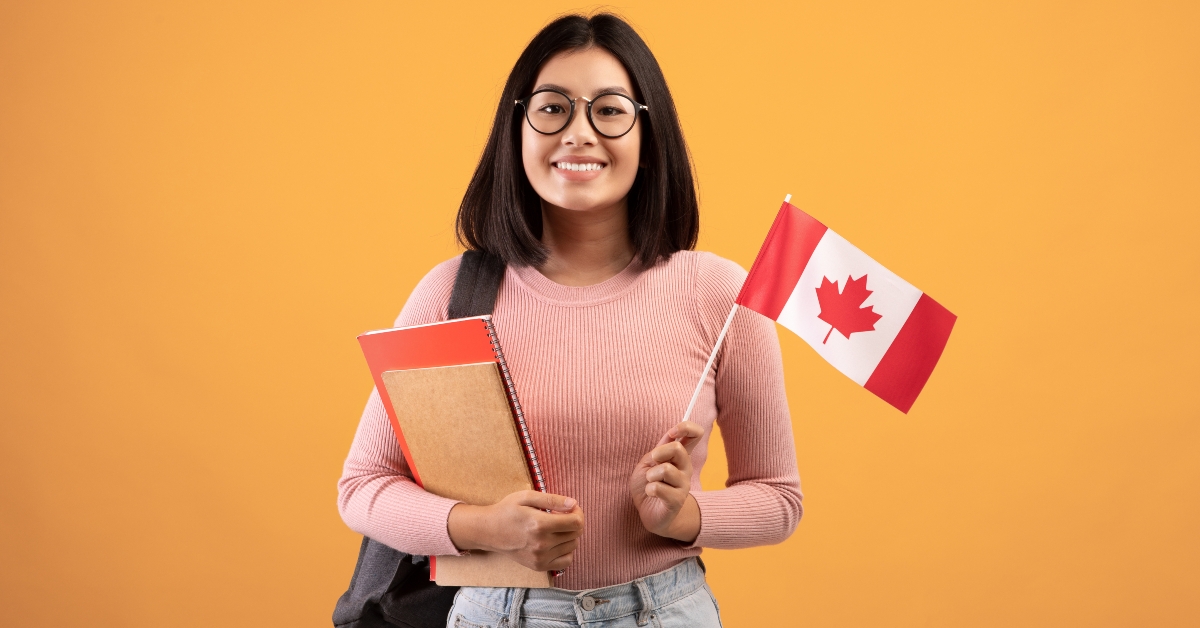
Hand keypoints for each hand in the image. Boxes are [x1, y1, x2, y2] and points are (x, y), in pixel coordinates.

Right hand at [447, 490, 583, 571]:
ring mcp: (540, 557)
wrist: (489, 531)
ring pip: (573, 546)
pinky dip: (567, 551)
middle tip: (563, 514)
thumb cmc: (507, 510)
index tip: (571, 508)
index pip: (576, 522)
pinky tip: (557, 541)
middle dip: (574, 521)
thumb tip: (574, 503)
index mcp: (540, 524)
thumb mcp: (527, 497)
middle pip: (576, 534)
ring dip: (570, 535)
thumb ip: (552, 499)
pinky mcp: (539, 566)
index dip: (578, 513)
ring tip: (556, 527)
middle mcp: (541, 544)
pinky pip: (566, 561)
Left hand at [629, 421, 703, 541]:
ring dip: (650, 475)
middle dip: (659, 453)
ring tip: (650, 482)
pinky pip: (659, 488)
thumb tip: (671, 437)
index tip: (672, 434)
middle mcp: (686, 468)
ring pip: (666, 469)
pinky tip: (651, 494)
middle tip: (652, 462)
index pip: (695, 434)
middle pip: (678, 449)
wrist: (648, 512)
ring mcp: (683, 485)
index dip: (685, 427)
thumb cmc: (648, 484)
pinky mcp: (677, 501)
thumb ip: (659, 450)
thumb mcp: (648, 463)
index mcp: (680, 456)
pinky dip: (649, 489)